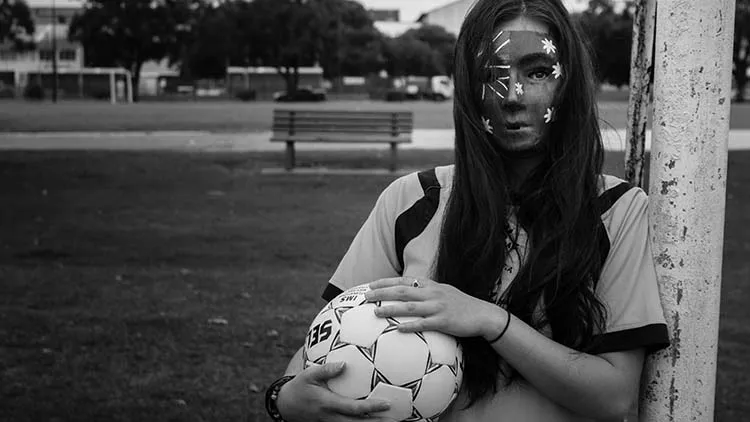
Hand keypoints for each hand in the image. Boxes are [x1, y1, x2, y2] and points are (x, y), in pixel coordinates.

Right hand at [275, 362, 391, 421]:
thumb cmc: (299, 387)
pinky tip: (377, 419)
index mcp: (329, 404)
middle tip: (398, 419)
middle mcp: (333, 417)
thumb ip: (326, 370)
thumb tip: (343, 364)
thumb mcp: (308, 375)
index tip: (387, 403)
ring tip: (393, 421)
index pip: (354, 409)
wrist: (286, 406)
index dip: (372, 407)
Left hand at [364, 277, 505, 339]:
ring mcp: (438, 307)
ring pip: (410, 307)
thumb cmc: (461, 305)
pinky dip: (411, 326)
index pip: (404, 280)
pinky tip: (399, 329)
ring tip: (376, 312)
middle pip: (402, 291)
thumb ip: (427, 292)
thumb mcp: (444, 292)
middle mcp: (432, 294)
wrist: (483, 314)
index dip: (386, 282)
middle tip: (366, 296)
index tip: (371, 285)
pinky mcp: (444, 321)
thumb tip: (410, 295)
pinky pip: (424, 324)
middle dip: (383, 292)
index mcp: (431, 286)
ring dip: (391, 309)